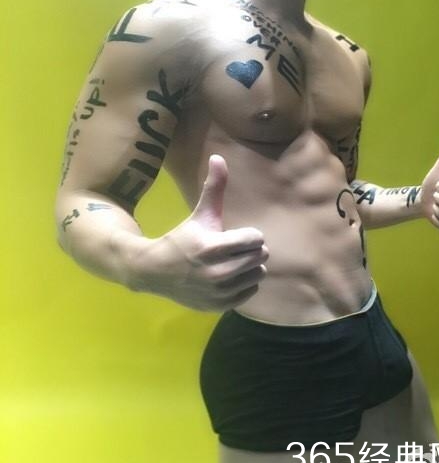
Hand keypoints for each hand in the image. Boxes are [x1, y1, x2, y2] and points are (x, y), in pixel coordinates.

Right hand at [129, 154, 268, 310]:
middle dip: (251, 249)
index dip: (249, 234)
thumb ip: (213, 187)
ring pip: (258, 275)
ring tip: (234, 261)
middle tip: (236, 248)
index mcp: (213, 247)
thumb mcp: (200, 214)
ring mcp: (219, 292)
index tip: (236, 234)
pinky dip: (245, 283)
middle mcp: (217, 272)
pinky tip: (230, 276)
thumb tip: (219, 156)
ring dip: (250, 267)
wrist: (155, 271)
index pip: (256, 239)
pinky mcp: (219, 305)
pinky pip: (250, 292)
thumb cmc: (182, 239)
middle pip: (260, 257)